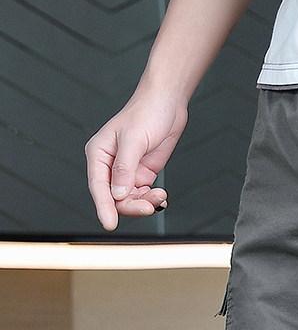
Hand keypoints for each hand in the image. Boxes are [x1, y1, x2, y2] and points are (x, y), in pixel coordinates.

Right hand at [84, 86, 188, 230]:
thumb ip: (125, 169)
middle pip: (116, 198)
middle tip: (150, 206)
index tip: (110, 225)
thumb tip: (118, 194)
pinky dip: (153, 199)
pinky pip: (144, 194)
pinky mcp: (143, 173)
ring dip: (146, 202)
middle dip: (132, 205)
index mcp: (98, 155)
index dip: (104, 207)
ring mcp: (127, 171)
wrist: (167, 104)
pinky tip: (161, 197)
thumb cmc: (146, 114)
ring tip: (160, 195)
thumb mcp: (134, 140)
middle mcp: (110, 166)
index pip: (98, 187)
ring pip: (131, 199)